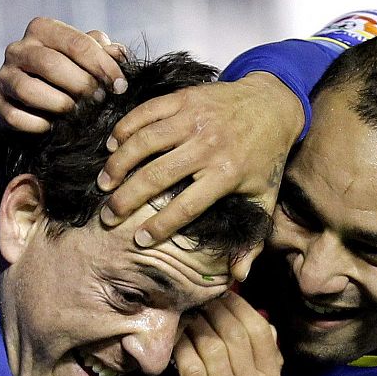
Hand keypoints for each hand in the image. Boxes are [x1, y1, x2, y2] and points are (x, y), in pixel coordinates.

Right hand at [0, 17, 128, 133]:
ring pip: (28, 89)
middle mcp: (18, 49)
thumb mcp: (88, 61)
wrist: (38, 107)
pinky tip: (53, 127)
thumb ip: (103, 53)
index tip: (120, 86)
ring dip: (59, 104)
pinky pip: (15, 116)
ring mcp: (4, 77)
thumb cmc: (69, 78)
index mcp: (42, 30)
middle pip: (50, 63)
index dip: (102, 65)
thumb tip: (118, 53)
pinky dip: (37, 125)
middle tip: (99, 100)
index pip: (76, 42)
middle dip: (81, 85)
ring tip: (77, 113)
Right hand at [97, 72, 302, 266]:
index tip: (140, 240)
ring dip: (119, 164)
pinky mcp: (184, 98)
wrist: (272, 103)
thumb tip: (239, 277)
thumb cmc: (265, 156)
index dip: (160, 226)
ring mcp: (194, 119)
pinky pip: (146, 113)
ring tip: (103, 183)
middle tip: (109, 216)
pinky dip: (125, 129)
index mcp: (227, 174)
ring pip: (145, 142)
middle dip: (126, 199)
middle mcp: (208, 145)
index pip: (185, 206)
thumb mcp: (265, 198)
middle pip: (156, 176)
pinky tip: (112, 146)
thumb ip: (252, 239)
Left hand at [168, 294, 281, 375]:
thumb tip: (268, 325)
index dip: (240, 308)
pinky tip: (173, 342)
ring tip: (184, 318)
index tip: (222, 296)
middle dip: (214, 310)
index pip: (260, 332)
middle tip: (197, 301)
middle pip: (235, 334)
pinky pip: (191, 368)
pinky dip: (181, 349)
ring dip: (194, 326)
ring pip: (212, 347)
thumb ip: (269, 364)